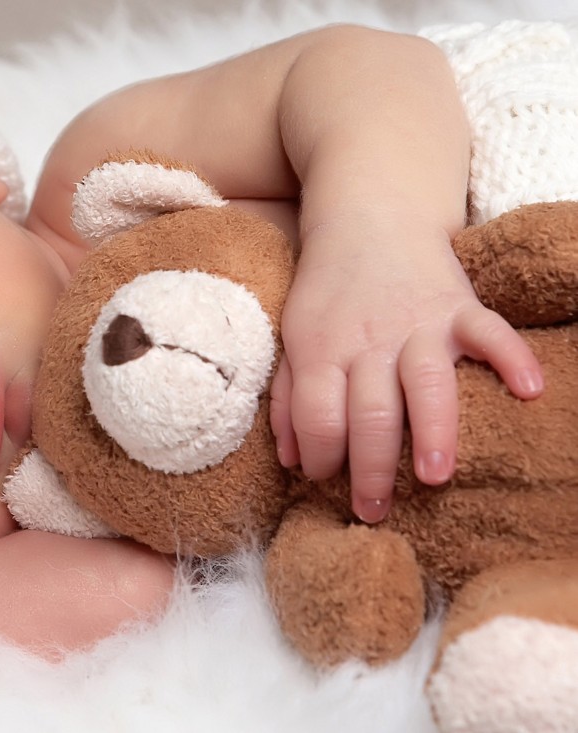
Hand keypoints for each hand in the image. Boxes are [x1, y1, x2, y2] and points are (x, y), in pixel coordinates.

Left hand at [268, 221, 543, 522]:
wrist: (368, 220)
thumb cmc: (327, 291)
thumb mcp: (293, 337)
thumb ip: (288, 397)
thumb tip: (290, 459)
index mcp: (321, 350)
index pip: (317, 414)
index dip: (319, 454)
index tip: (324, 479)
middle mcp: (369, 341)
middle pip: (369, 412)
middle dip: (371, 467)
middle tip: (374, 509)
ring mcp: (417, 323)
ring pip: (426, 382)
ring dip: (432, 431)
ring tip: (435, 477)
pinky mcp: (458, 306)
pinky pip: (490, 331)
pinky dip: (513, 358)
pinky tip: (530, 391)